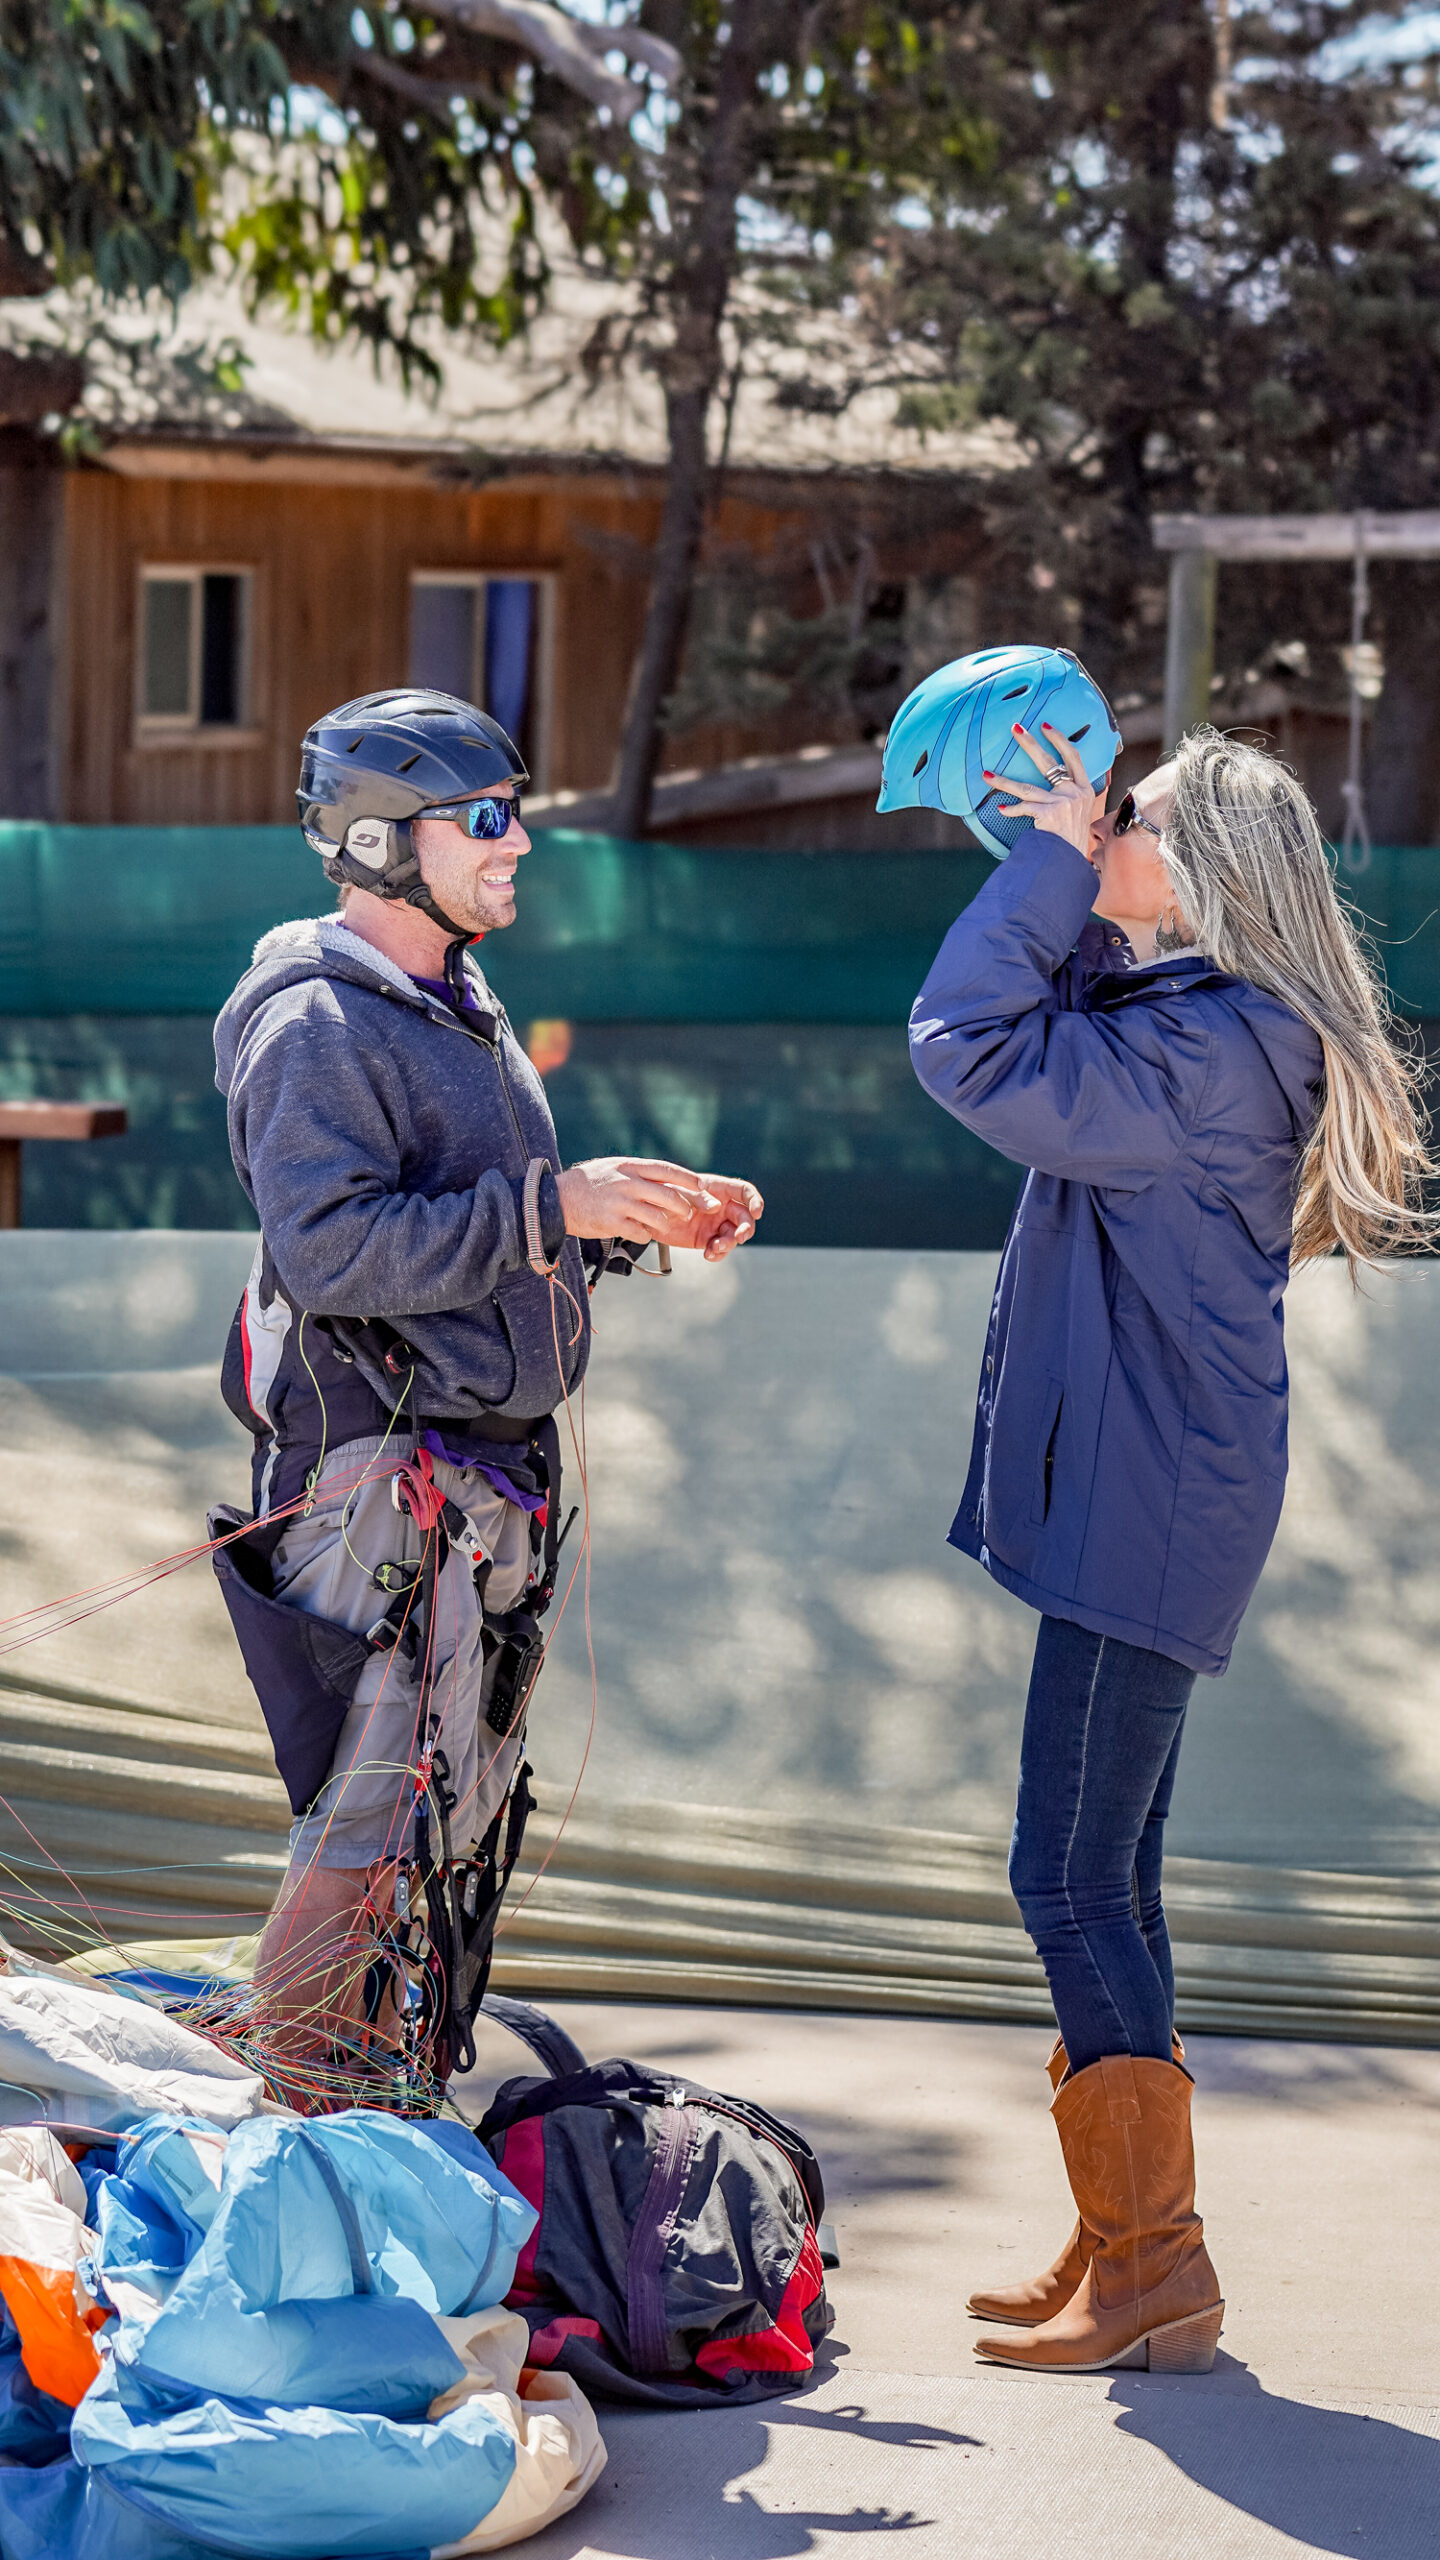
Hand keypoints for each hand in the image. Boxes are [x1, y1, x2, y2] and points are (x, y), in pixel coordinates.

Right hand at [556, 1156, 720, 1249]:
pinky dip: (646, 1235)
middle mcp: (627, 1183)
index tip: (703, 1186)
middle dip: (686, 1207)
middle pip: (669, 1196)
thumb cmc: (588, 1184)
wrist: (558, 1199)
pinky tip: (641, 1232)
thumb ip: (638, 1173)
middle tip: (691, 1213)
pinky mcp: (612, 1223)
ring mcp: (620, 1204)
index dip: (688, 1179)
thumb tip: (668, 1179)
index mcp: (629, 1166)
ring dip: (666, 1224)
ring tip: (663, 1225)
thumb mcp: (614, 1168)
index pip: (667, 1170)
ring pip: (659, 1218)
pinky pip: (642, 1233)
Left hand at [662, 1172, 764, 1261]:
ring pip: (734, 1235)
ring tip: (714, 1248)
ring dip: (729, 1243)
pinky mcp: (706, 1240)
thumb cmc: (661, 1194)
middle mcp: (721, 1207)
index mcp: (718, 1189)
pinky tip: (708, 1255)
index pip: (744, 1192)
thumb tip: (717, 1206)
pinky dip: (718, 1253)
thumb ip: (698, 1198)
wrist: (645, 1214)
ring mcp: (715, 1224)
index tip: (757, 1213)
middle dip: (745, 1228)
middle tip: (738, 1237)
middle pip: (744, 1217)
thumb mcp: (677, 1191)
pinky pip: (720, 1249)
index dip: (755, 1201)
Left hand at [984, 721, 1103, 855]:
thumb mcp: (1079, 812)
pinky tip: (1001, 808)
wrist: (1071, 860)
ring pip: (1026, 788)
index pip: (1073, 756)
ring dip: (1003, 781)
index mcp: (1084, 789)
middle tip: (1015, 728)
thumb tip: (1054, 780)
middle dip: (1029, 743)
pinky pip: (1024, 808)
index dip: (1059, 739)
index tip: (1045, 726)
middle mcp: (1075, 793)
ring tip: (986, 775)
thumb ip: (1069, 795)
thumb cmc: (1071, 838)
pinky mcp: (1050, 814)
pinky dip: (1011, 809)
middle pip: (1048, 762)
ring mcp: (1063, 803)